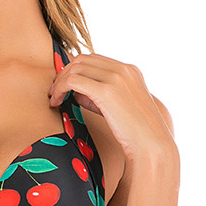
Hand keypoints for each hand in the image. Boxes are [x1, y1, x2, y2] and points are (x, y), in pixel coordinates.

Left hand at [50, 52, 176, 167]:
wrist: (151, 145)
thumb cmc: (135, 133)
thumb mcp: (119, 107)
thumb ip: (99, 95)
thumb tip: (75, 92)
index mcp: (130, 70)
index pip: (94, 59)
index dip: (75, 70)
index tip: (65, 87)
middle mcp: (123, 69)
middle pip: (82, 60)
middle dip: (64, 73)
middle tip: (54, 92)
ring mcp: (116, 78)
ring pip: (75, 68)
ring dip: (60, 82)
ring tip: (54, 99)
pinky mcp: (106, 91)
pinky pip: (73, 81)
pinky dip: (60, 89)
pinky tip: (56, 102)